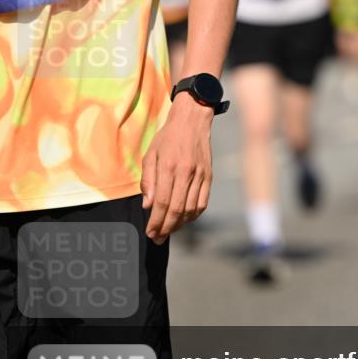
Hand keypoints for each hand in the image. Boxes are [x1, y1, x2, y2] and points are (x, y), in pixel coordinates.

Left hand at [140, 93, 212, 243]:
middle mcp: (186, 172)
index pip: (162, 202)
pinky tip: (184, 219)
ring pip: (191, 209)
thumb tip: (147, 205)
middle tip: (157, 238)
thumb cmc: (167, 138)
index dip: (156, 221)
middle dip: (166, 228)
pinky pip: (202, 202)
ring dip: (179, 224)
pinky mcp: (209, 176)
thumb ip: (148, 180)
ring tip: (169, 230)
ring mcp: (200, 175)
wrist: (192, 120)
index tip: (150, 232)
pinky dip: (193, 215)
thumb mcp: (151, 154)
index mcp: (169, 166)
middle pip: (177, 209)